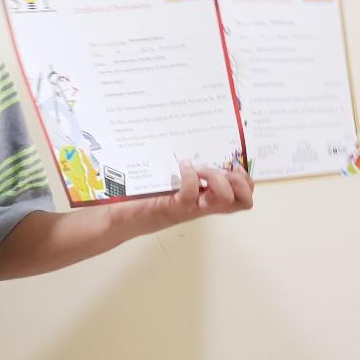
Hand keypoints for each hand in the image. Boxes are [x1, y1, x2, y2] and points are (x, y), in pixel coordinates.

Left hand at [111, 160, 253, 233]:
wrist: (114, 218)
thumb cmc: (138, 197)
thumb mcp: (166, 179)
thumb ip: (180, 168)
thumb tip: (188, 142)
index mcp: (204, 199)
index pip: (241, 197)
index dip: (245, 181)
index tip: (230, 164)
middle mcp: (201, 207)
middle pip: (243, 201)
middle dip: (238, 181)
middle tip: (217, 169)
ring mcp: (187, 210)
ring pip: (225, 200)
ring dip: (217, 178)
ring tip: (198, 168)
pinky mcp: (170, 209)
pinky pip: (191, 195)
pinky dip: (189, 177)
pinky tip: (181, 167)